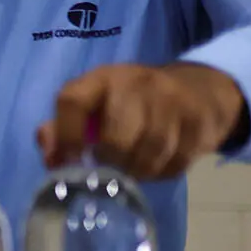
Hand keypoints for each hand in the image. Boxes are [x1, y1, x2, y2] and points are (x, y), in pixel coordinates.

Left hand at [38, 62, 247, 177]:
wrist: (197, 90)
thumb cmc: (130, 104)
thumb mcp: (94, 105)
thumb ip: (64, 130)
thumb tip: (52, 159)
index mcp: (102, 79)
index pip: (72, 101)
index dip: (66, 136)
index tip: (70, 159)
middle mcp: (137, 85)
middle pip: (115, 139)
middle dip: (109, 162)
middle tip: (109, 167)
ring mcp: (172, 102)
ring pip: (148, 154)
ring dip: (137, 171)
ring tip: (132, 169)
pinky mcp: (199, 122)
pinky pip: (176, 162)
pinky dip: (162, 172)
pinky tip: (157, 165)